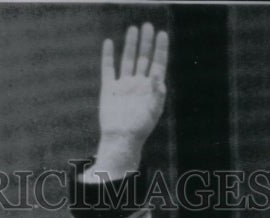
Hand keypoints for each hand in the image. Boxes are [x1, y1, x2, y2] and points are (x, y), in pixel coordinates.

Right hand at [90, 23, 168, 178]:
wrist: (120, 139)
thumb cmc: (139, 129)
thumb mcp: (153, 111)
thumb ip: (157, 93)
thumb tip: (156, 75)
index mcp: (151, 89)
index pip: (158, 63)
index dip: (160, 49)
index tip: (162, 33)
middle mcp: (138, 84)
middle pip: (143, 58)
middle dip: (146, 42)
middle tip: (148, 26)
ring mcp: (123, 85)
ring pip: (127, 60)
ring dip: (130, 45)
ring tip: (133, 29)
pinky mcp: (109, 89)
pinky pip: (108, 69)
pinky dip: (108, 56)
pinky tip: (109, 43)